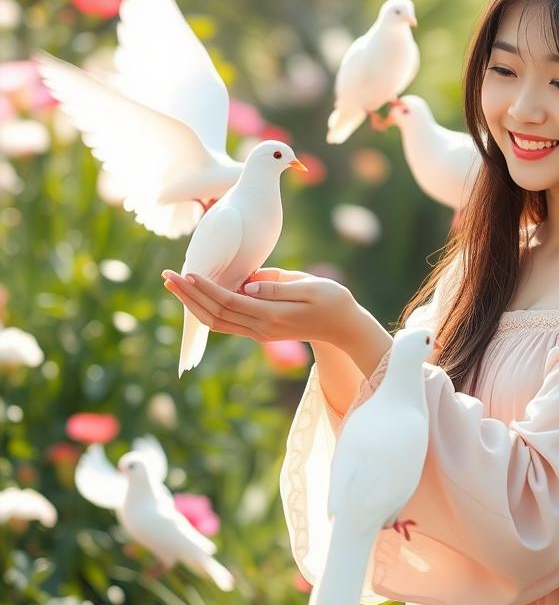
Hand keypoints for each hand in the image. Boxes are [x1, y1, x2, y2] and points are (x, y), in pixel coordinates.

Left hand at [161, 267, 361, 347]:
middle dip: (189, 295)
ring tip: (174, 286)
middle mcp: (261, 328)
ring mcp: (259, 332)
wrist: (344, 327)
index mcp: (272, 315)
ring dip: (193, 304)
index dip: (206, 288)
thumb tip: (248, 284)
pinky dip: (207, 309)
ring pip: (216, 321)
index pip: (229, 301)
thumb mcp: (311, 286)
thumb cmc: (332, 300)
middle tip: (167, 276)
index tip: (188, 272)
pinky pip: (226, 322)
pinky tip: (198, 296)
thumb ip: (280, 285)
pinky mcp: (260, 331)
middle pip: (215, 314)